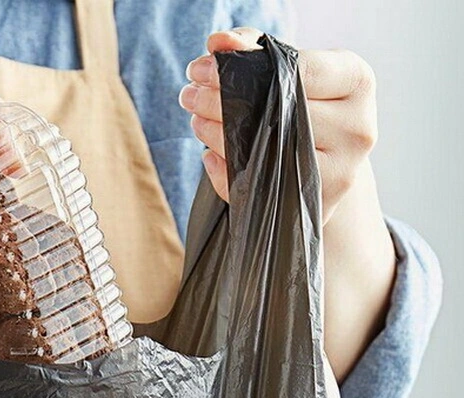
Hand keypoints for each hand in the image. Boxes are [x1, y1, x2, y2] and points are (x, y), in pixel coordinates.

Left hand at [179, 28, 377, 224]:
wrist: (329, 164)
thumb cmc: (305, 107)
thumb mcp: (288, 71)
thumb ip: (253, 49)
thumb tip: (219, 42)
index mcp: (357, 82)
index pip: (297, 70)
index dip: (242, 68)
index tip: (201, 68)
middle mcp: (357, 128)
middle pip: (278, 112)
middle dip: (220, 101)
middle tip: (189, 96)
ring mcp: (341, 172)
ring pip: (265, 153)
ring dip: (217, 135)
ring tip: (196, 120)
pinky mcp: (316, 207)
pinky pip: (257, 190)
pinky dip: (226, 173)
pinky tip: (211, 156)